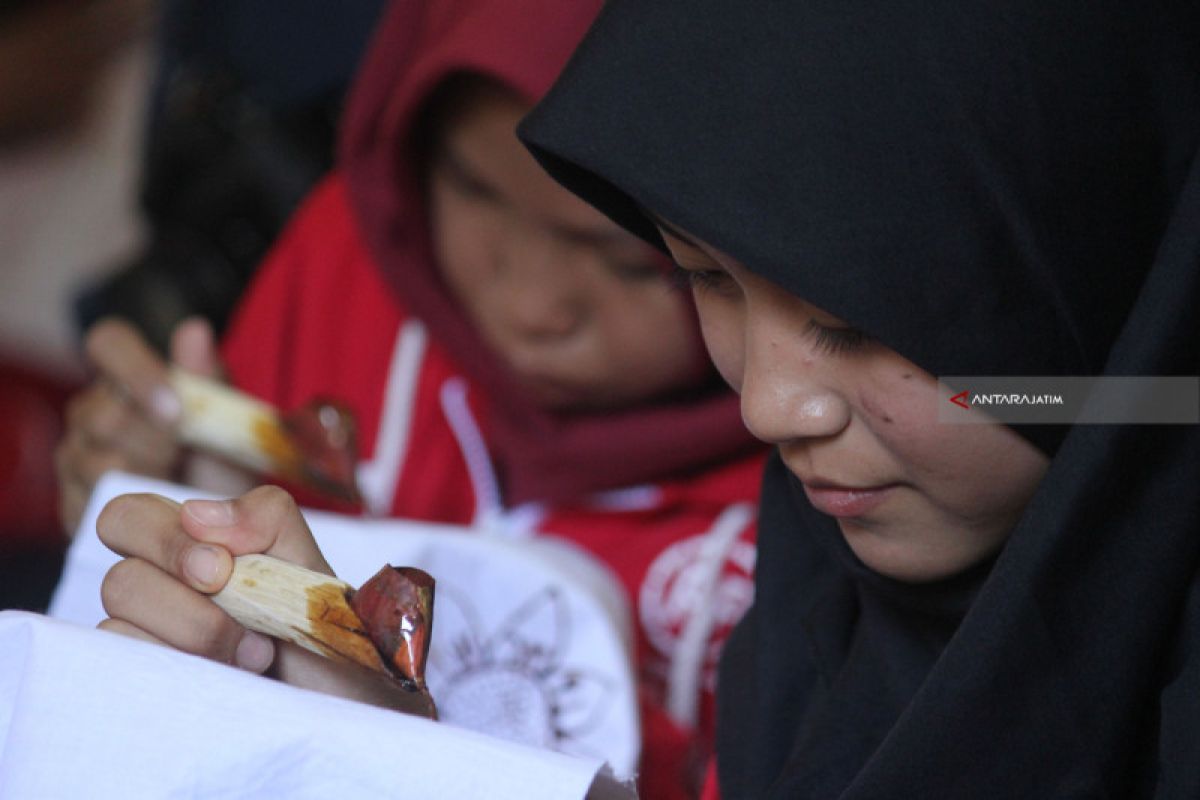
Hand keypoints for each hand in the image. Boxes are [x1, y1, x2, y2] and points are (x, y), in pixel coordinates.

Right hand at [55, 316, 228, 533]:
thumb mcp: (225, 423)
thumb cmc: (218, 465)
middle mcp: (93, 410)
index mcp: (129, 378)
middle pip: (103, 413)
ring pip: (97, 461)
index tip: (174, 406)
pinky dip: (130, 507)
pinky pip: (90, 502)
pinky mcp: (71, 500)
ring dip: (147, 477)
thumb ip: (207, 376)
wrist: (213, 528)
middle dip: (156, 440)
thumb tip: (194, 328)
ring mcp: (77, 456)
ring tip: (175, 482)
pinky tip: (154, 504)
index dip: (135, 368)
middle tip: (187, 456)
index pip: (108, 342)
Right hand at [96, 486, 430, 714]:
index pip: (127, 518)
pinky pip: (127, 665)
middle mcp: (157, 595)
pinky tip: (230, 677)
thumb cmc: (320, 629)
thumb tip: (196, 514)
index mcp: (188, 551)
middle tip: (240, 610)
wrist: (345, 699)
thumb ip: (265, 517)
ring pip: (119, 621)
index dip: (162, 537)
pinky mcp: (148, 689)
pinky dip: (185, 666)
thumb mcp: (308, 561)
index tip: (218, 566)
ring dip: (197, 633)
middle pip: (119, 576)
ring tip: (256, 653)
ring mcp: (147, 645)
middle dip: (185, 597)